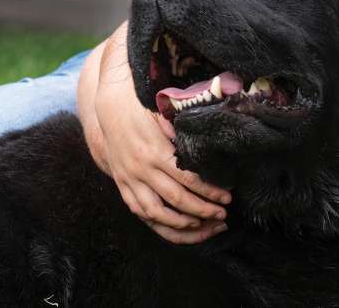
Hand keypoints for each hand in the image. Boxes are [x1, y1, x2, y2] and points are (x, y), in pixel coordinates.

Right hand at [78, 30, 231, 242]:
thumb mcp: (168, 119)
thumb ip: (186, 135)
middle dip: (202, 210)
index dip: (209, 191)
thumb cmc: (146, 113)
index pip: (189, 179)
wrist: (111, 112)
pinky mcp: (123, 186)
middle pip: (177, 198)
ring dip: (182, 223)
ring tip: (204, 226)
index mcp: (157, 152)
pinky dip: (159, 223)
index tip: (227, 198)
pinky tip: (178, 227)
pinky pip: (140, 212)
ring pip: (156, 213)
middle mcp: (142, 170)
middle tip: (223, 214)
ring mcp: (130, 180)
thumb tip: (212, 147)